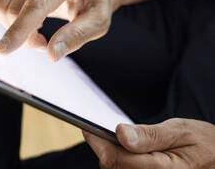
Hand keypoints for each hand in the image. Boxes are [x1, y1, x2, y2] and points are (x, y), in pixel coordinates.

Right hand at [0, 0, 117, 60]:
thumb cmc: (94, 4)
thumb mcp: (99, 22)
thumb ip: (77, 36)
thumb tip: (52, 54)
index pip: (36, 4)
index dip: (19, 29)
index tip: (2, 50)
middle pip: (14, 10)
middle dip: (25, 37)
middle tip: (45, 42)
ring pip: (0, 7)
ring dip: (14, 28)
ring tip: (37, 29)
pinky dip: (1, 18)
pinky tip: (22, 20)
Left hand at [83, 118, 214, 168]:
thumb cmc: (204, 143)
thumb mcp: (181, 131)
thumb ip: (150, 135)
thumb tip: (121, 134)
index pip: (117, 160)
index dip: (98, 143)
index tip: (88, 128)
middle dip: (104, 150)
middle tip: (100, 132)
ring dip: (112, 158)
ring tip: (115, 142)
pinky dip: (121, 164)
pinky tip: (126, 154)